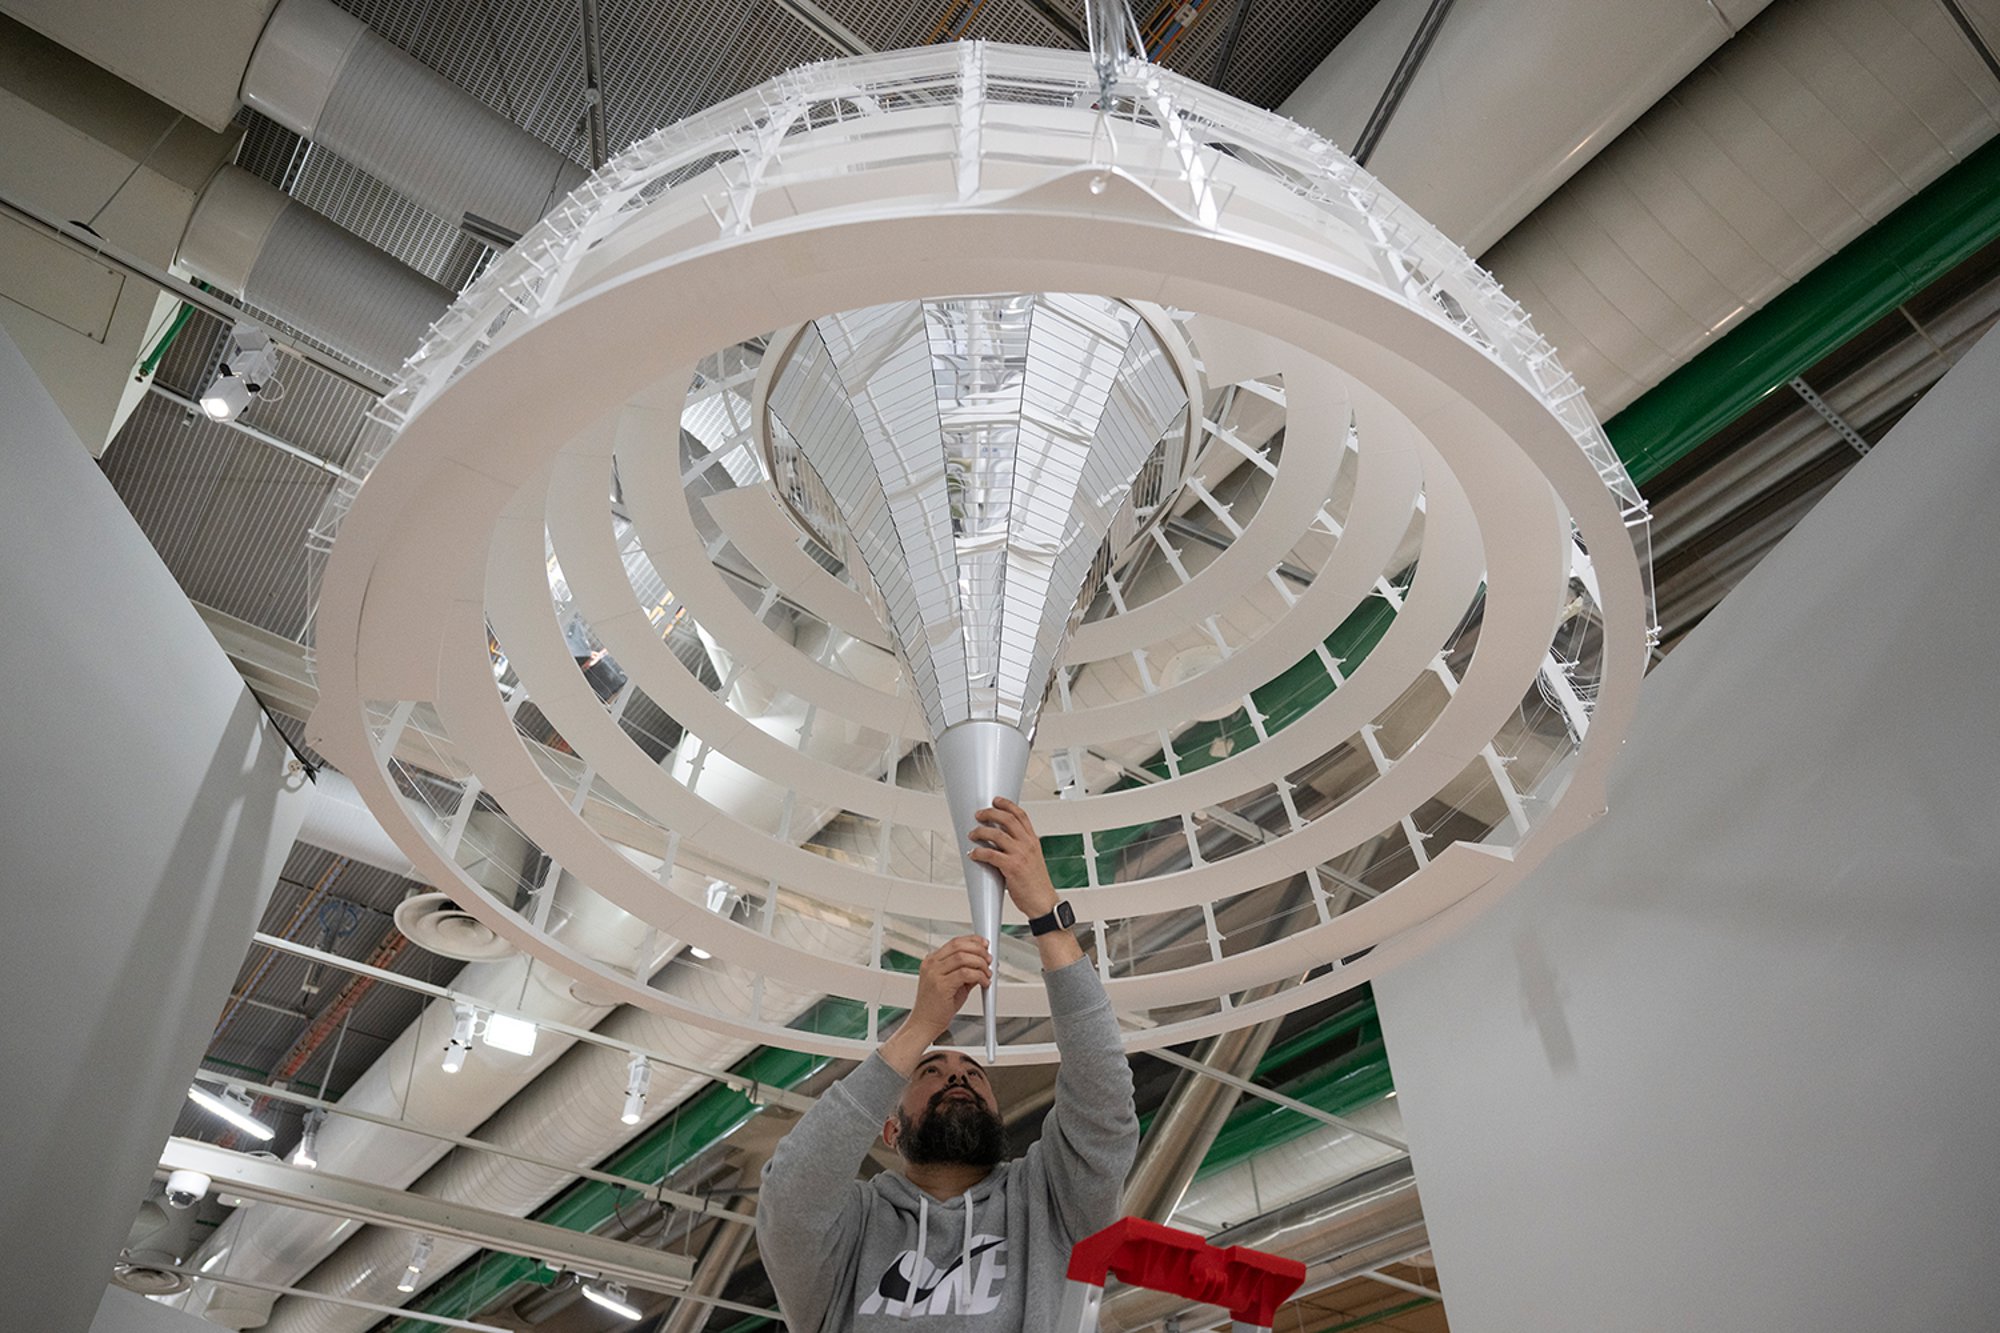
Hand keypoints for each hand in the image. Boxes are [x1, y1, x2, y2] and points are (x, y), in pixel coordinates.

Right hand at [906, 934, 991, 1044]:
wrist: (924, 1024)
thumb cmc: (936, 1007)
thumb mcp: (952, 984)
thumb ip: (966, 972)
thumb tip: (982, 964)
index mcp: (932, 961)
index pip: (955, 942)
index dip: (973, 941)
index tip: (984, 945)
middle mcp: (931, 965)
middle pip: (959, 946)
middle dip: (978, 950)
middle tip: (988, 959)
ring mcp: (934, 974)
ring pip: (963, 957)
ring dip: (980, 964)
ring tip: (987, 973)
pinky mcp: (941, 985)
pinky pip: (966, 974)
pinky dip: (979, 976)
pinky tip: (984, 982)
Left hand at [968, 796, 1057, 918]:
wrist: (1043, 902)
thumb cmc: (1037, 884)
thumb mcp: (1033, 859)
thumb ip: (1020, 848)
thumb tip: (1000, 841)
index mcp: (1033, 841)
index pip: (1021, 815)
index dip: (1007, 804)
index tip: (996, 801)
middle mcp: (1028, 844)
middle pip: (1007, 819)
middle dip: (990, 813)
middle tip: (979, 814)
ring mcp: (1020, 855)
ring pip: (997, 834)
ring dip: (980, 832)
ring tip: (973, 834)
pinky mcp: (1012, 867)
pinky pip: (991, 854)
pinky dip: (979, 852)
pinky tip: (973, 854)